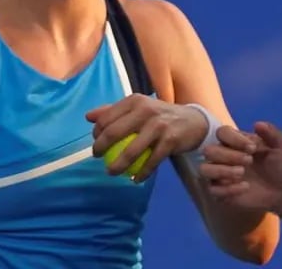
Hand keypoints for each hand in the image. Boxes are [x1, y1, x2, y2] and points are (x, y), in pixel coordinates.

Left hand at [86, 93, 207, 180]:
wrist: (193, 121)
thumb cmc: (159, 116)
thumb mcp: (138, 108)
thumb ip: (114, 111)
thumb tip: (88, 117)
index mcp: (135, 101)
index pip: (106, 118)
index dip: (97, 134)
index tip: (96, 144)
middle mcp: (145, 110)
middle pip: (114, 132)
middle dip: (101, 149)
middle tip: (98, 158)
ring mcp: (159, 125)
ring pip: (131, 150)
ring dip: (118, 165)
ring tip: (111, 172)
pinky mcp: (170, 140)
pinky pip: (151, 161)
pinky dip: (142, 172)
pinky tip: (136, 179)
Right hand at [200, 121, 281, 211]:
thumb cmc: (277, 164)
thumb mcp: (280, 147)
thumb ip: (272, 133)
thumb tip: (257, 124)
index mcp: (234, 141)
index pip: (221, 132)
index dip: (234, 138)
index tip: (253, 148)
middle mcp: (222, 156)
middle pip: (209, 150)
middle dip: (228, 155)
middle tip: (249, 161)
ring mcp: (220, 174)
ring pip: (204, 169)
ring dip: (222, 171)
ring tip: (241, 173)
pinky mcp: (221, 192)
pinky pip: (213, 190)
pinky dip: (228, 189)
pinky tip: (246, 187)